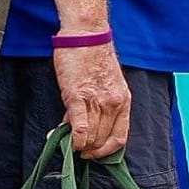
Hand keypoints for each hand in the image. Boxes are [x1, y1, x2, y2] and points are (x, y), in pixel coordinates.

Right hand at [53, 38, 130, 159]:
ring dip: (78, 145)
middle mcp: (114, 103)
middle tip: (74, 147)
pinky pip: (79, 126)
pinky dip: (74, 138)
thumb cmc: (93, 57)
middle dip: (88, 149)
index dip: (105, 151)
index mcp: (123, 101)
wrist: (85, 35)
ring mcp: (97, 100)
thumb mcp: (103, 85)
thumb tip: (79, 128)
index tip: (92, 153)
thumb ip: (95, 107)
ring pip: (90, 136)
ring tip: (66, 141)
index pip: (119, 138)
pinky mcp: (78, 96)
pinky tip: (68, 140)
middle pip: (102, 139)